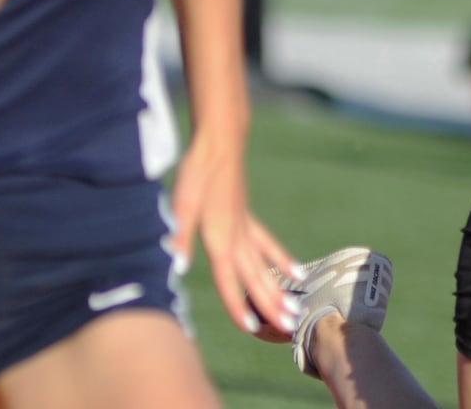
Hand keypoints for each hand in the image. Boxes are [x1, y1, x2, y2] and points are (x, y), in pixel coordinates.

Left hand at [169, 138, 298, 336]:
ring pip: (266, 266)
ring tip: (296, 309)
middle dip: (271, 304)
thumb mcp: (182, 203)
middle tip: (289, 327)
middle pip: (256, 278)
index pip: (230, 279)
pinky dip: (281, 259)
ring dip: (280, 289)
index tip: (251, 327)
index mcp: (221, 237)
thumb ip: (179, 236)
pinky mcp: (247, 218)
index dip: (237, 304)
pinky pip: (267, 244)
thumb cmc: (198, 171)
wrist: (220, 143)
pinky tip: (295, 272)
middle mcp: (238, 237)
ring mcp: (246, 228)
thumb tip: (174, 266)